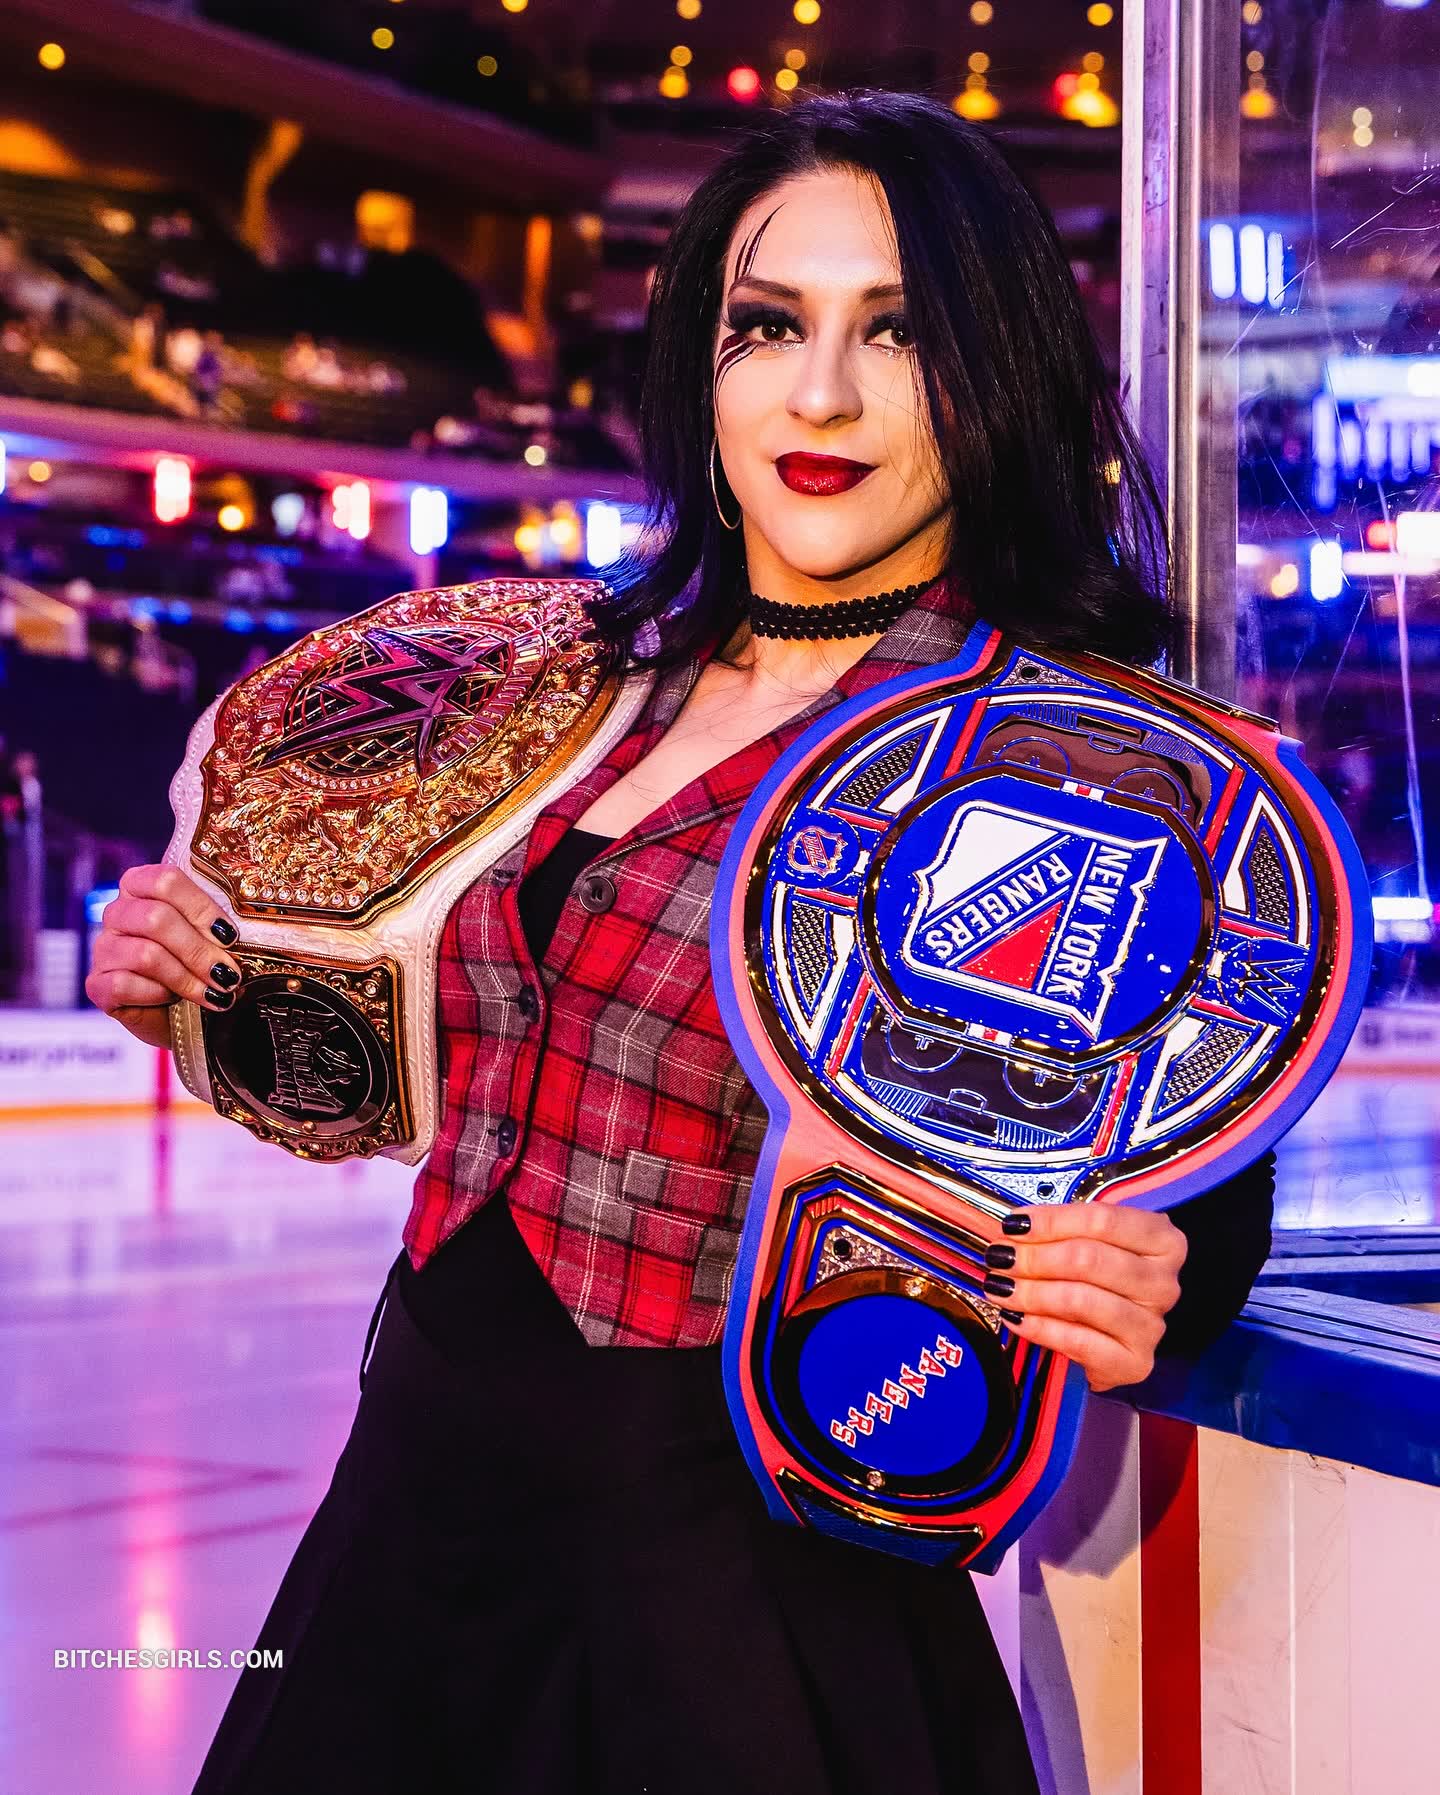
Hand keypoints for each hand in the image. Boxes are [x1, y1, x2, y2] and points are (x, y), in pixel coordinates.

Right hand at [85, 862, 243, 1050]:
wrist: (186, 1016)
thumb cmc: (201, 967)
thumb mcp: (213, 939)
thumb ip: (219, 924)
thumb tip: (245, 927)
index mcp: (143, 887)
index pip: (165, 880)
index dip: (201, 908)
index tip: (230, 936)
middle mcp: (118, 913)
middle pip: (155, 918)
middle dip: (199, 950)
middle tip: (228, 974)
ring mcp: (104, 948)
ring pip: (145, 955)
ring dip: (187, 978)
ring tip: (214, 993)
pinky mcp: (97, 984)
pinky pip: (124, 984)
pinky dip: (157, 995)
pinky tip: (172, 1002)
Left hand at [981, 1203, 1187, 1392]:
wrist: (1112, 1336)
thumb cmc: (1099, 1279)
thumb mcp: (1089, 1244)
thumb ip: (1060, 1230)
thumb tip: (1013, 1227)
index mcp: (1162, 1242)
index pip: (1102, 1221)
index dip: (1052, 1221)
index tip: (1014, 1224)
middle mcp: (1164, 1283)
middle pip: (1089, 1259)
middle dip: (1035, 1257)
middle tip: (1000, 1257)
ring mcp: (1152, 1325)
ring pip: (1080, 1299)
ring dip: (1031, 1292)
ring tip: (1000, 1287)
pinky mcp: (1135, 1362)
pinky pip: (1077, 1341)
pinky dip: (1039, 1327)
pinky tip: (1015, 1318)